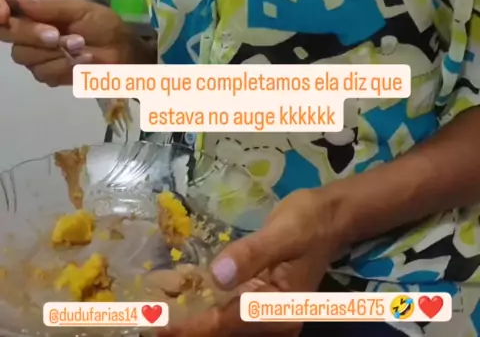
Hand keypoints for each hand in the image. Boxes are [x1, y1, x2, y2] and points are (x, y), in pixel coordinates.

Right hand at [0, 0, 136, 86]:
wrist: (123, 52)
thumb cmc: (104, 24)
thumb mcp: (81, 9)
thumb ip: (50, 6)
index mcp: (36, 9)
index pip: (6, 5)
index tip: (4, 15)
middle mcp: (29, 31)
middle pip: (10, 34)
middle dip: (34, 34)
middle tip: (57, 35)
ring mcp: (36, 55)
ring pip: (26, 56)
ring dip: (56, 52)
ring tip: (81, 46)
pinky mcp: (47, 74)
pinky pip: (44, 72)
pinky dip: (65, 66)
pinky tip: (83, 60)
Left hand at [163, 189, 344, 336]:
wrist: (332, 215)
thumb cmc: (308, 221)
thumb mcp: (282, 233)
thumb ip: (251, 255)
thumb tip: (216, 276)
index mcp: (278, 312)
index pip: (225, 324)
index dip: (190, 326)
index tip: (158, 326)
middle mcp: (271, 321)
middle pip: (221, 331)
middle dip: (187, 327)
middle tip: (147, 319)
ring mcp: (265, 313)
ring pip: (222, 324)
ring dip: (192, 320)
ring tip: (156, 312)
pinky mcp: (260, 301)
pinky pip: (227, 312)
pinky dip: (204, 309)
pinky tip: (180, 298)